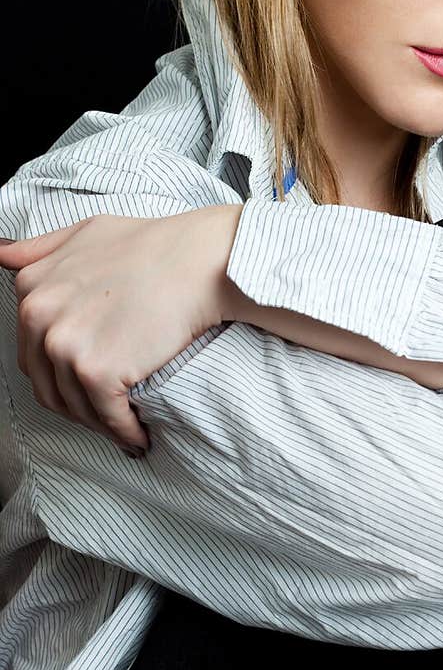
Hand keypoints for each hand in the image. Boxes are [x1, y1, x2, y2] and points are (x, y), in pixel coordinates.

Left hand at [0, 206, 242, 451]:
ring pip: (74, 407)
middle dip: (76, 405)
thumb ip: (40, 249)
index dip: (60, 374)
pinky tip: (139, 436)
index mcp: (32, 288)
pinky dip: (125, 433)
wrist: (198, 261)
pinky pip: (107, 417)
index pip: (32, 352)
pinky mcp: (98, 372)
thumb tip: (2, 252)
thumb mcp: (85, 233)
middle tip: (106, 413)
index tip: (86, 384)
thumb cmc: (152, 245)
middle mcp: (39, 317)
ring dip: (99, 424)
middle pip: (47, 385)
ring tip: (123, 426)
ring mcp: (66, 346)